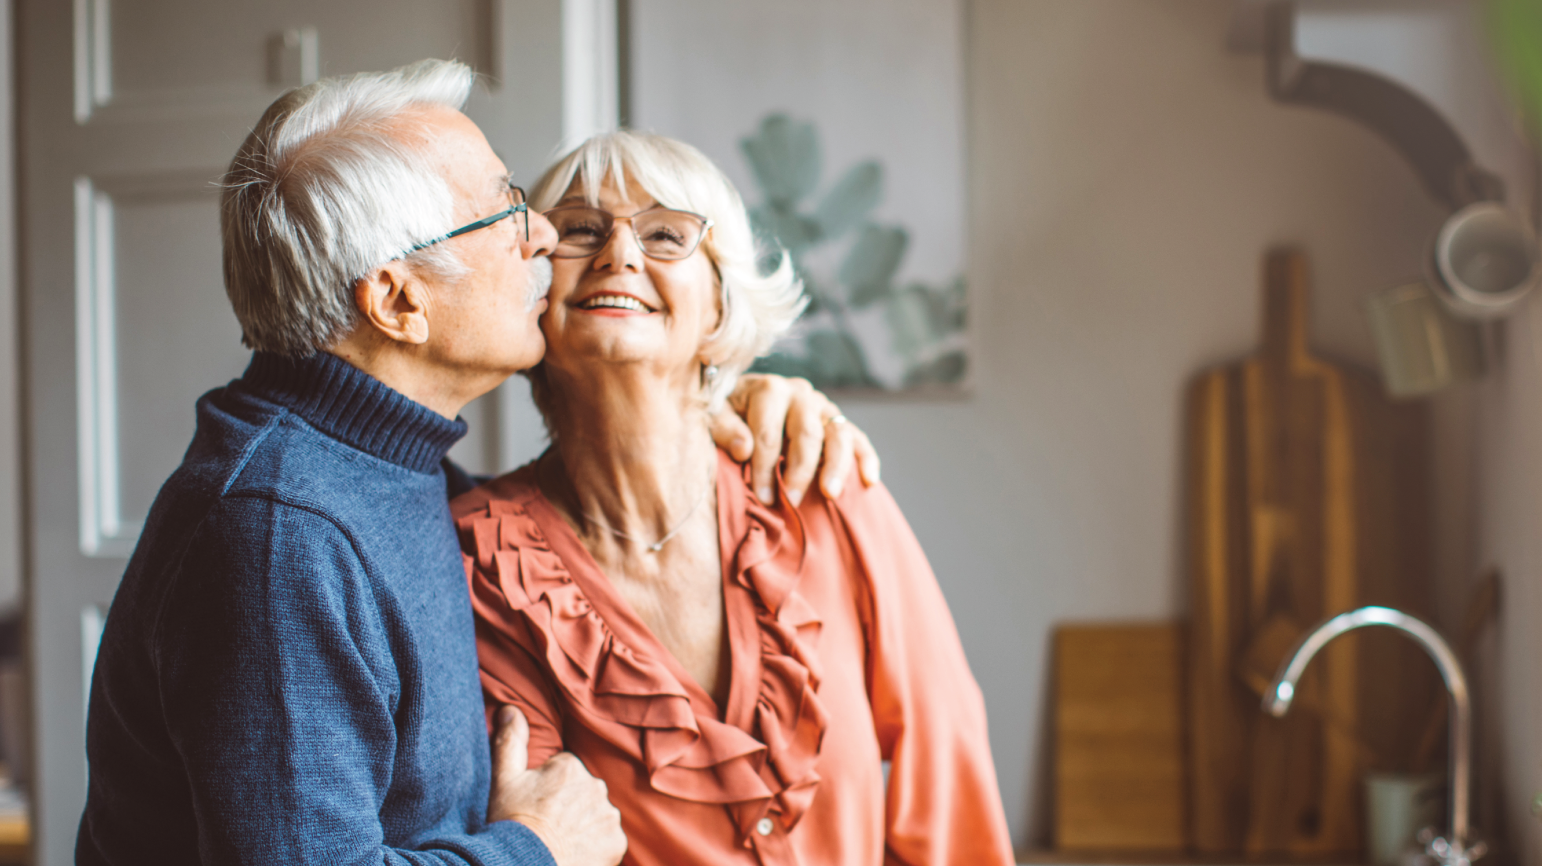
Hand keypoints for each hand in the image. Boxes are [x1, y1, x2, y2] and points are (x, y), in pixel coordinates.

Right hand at [488, 705, 625, 865]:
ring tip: (561, 840)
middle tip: (547, 824)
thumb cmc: (512, 825)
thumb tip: (511, 709)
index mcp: (570, 767)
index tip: (536, 805)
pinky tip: (575, 852)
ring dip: (584, 824)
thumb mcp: (503, 781)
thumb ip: (510, 741)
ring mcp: (608, 815)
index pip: (564, 770)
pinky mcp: (617, 842)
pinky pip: (608, 838)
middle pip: (583, 791)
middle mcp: (596, 786)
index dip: (547, 789)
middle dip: (569, 804)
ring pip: (596, 814)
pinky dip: (596, 845)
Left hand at [711, 374, 880, 505]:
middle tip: (791, 502)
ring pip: (839, 435)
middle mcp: (801, 394)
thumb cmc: (727, 413)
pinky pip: (858, 438)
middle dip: (799, 472)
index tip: (763, 497)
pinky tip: (868, 480)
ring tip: (830, 494)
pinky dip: (866, 458)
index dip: (764, 468)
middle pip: (807, 434)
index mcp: (769, 389)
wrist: (742, 400)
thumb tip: (744, 448)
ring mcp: (823, 407)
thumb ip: (724, 428)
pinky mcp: (838, 422)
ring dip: (836, 467)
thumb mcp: (715, 416)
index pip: (769, 433)